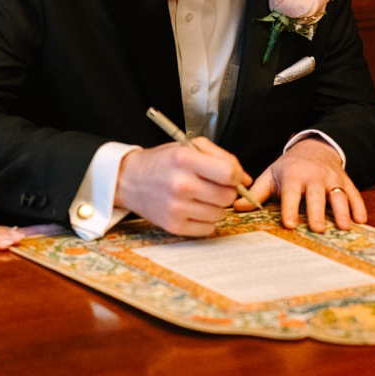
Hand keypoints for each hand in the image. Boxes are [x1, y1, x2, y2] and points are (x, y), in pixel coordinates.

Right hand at [116, 138, 244, 236]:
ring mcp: (177, 207)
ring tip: (200, 196)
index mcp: (184, 159)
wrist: (129, 180)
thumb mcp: (187, 147)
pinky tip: (194, 208)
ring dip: (216, 206)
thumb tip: (245, 180)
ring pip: (220, 213)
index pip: (228, 173)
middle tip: (212, 185)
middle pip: (227, 196)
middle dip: (226, 191)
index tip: (231, 176)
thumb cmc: (162, 162)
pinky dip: (206, 220)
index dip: (236, 176)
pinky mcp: (174, 226)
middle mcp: (181, 184)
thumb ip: (221, 157)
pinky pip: (208, 228)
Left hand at [240, 138, 367, 232]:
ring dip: (342, 210)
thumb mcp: (271, 175)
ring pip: (338, 194)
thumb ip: (256, 193)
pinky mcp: (346, 181)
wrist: (313, 148)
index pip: (290, 193)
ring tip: (344, 227)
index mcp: (292, 175)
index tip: (290, 224)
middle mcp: (314, 176)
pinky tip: (361, 220)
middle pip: (316, 195)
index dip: (289, 208)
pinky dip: (359, 206)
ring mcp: (332, 178)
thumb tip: (235, 206)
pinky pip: (354, 193)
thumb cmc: (289, 168)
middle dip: (317, 211)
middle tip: (318, 229)